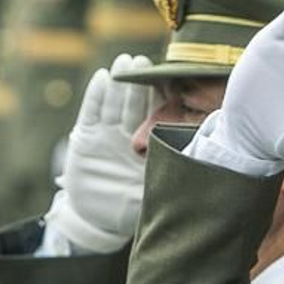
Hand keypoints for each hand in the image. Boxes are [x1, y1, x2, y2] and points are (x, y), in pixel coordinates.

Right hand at [44, 54, 151, 252]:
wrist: (96, 221)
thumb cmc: (130, 210)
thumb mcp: (153, 196)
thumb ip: (168, 180)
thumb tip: (198, 171)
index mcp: (148, 146)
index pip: (156, 116)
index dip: (161, 97)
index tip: (169, 79)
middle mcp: (127, 135)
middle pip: (134, 103)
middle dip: (140, 83)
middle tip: (146, 61)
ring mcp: (106, 135)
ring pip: (114, 103)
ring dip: (120, 82)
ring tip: (126, 62)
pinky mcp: (85, 139)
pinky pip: (91, 112)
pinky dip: (96, 95)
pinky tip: (102, 78)